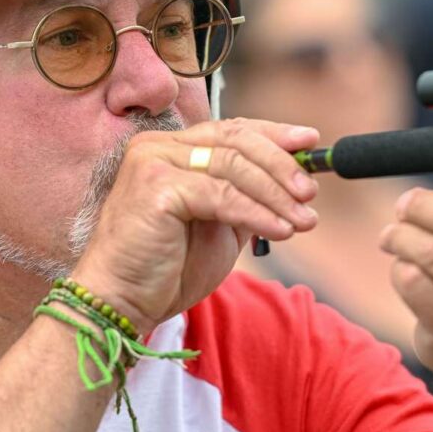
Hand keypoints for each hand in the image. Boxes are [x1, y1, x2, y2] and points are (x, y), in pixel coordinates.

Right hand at [71, 118, 319, 332]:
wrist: (121, 302)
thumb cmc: (165, 269)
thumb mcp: (218, 225)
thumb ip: (246, 198)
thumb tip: (297, 182)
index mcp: (170, 149)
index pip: (230, 129)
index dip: (274, 134)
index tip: (310, 143)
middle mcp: (158, 146)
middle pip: (235, 139)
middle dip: (281, 164)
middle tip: (310, 192)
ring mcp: (153, 161)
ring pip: (233, 166)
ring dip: (276, 194)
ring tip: (304, 220)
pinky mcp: (155, 186)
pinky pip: (221, 195)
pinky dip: (257, 213)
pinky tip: (279, 231)